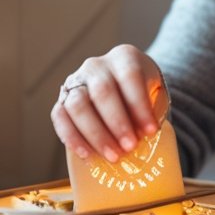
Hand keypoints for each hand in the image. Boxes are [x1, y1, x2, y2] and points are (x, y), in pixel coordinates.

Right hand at [50, 44, 162, 163]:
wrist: (123, 85)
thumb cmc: (142, 91)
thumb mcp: (154, 92)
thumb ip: (151, 109)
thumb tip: (148, 139)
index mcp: (124, 57)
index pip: (130, 77)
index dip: (139, 105)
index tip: (150, 131)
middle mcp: (97, 66)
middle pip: (102, 92)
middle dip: (117, 123)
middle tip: (129, 147)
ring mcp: (76, 80)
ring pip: (78, 105)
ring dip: (96, 134)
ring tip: (112, 156)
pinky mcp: (62, 98)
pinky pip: (60, 117)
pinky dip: (72, 138)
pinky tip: (87, 155)